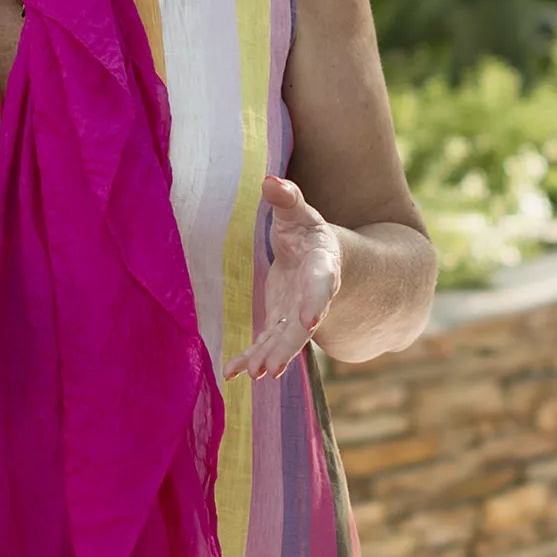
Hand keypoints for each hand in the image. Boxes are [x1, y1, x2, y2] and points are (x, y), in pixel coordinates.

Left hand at [224, 174, 339, 380]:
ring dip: (269, 357)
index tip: (310, 322)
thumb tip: (269, 180)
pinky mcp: (280, 324)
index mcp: (323, 266)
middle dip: (288, 346)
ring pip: (284, 341)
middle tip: (273, 366)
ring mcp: (296, 315)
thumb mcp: (300, 213)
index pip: (323, 285)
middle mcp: (312, 297)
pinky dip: (251, 357)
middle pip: (302, 326)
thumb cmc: (308, 231)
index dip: (316, 302)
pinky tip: (233, 373)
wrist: (320, 257)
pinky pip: (267, 344)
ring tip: (255, 375)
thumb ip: (287, 198)